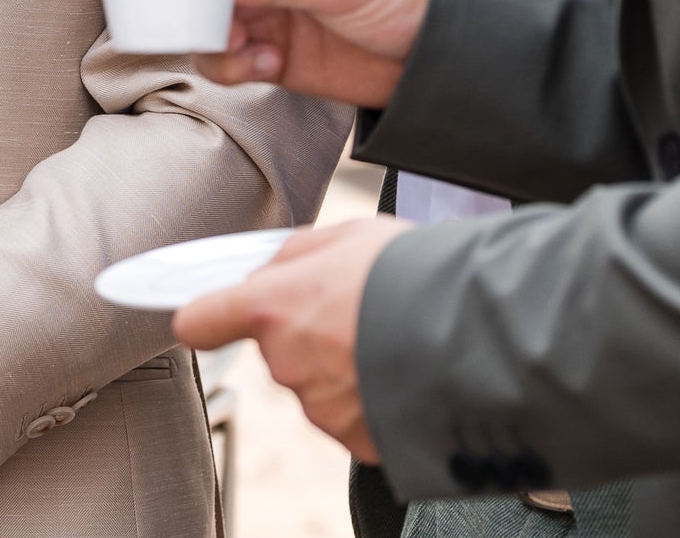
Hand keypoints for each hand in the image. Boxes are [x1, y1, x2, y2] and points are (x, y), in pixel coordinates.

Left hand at [171, 216, 403, 461]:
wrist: (477, 336)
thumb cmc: (413, 276)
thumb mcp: (348, 237)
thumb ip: (297, 256)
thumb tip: (274, 270)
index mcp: (272, 308)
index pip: (202, 320)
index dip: (206, 319)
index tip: (207, 320)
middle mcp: (286, 363)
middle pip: (280, 351)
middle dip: (312, 336)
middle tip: (362, 316)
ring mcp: (321, 408)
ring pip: (320, 386)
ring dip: (348, 370)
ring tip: (395, 344)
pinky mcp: (357, 442)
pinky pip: (356, 418)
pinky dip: (376, 402)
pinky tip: (406, 376)